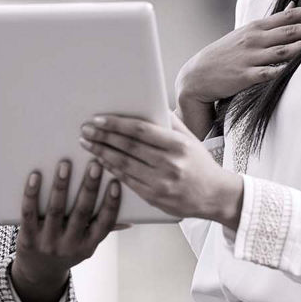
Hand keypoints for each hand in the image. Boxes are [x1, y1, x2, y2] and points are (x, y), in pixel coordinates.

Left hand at [10, 158, 122, 301]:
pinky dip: (32, 195)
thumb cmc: (67, 249)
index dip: (111, 204)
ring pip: (56, 210)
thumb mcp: (86, 244)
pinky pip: (29, 214)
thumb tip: (131, 217)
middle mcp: (70, 246)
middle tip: (95, 164)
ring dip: (61, 186)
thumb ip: (102, 228)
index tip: (115, 182)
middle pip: (81, 213)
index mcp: (88, 245)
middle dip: (89, 187)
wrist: (38, 272)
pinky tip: (35, 177)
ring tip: (65, 164)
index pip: (104, 223)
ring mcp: (48, 243)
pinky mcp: (27, 239)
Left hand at [80, 112, 243, 228]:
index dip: (116, 124)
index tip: (98, 119)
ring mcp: (161, 183)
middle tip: (85, 130)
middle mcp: (169, 163)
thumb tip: (150, 103)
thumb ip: (170, 123)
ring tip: (87, 144)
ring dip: (101, 153)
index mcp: (177, 145)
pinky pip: (126, 181)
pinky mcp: (154, 198)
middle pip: (128, 147)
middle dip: (102, 137)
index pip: (140, 131)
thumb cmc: (200, 164)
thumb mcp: (190, 139)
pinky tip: (100, 162)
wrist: (216, 196)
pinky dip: (111, 170)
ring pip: (123, 164)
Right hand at [176, 1, 300, 106]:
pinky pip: (268, 73)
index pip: (287, 16)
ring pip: (282, 51)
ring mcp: (250, 57)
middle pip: (289, 31)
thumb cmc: (227, 53)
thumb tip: (294, 6)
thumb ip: (272, 22)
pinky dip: (282, 70)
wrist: (198, 74)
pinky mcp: (245, 76)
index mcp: (257, 27)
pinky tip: (297, 70)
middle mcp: (255, 39)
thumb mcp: (247, 33)